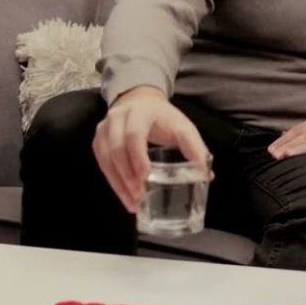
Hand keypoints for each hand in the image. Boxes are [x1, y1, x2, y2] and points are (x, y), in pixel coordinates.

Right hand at [92, 86, 210, 212]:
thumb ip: (194, 148)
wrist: (141, 101)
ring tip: (133, 203)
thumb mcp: (183, 127)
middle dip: (126, 174)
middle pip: (116, 147)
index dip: (138, 156)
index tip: (145, 176)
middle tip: (139, 195)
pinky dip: (113, 182)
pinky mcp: (98, 140)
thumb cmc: (164, 118)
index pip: (134, 134)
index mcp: (140, 112)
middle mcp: (117, 118)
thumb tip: (207, 176)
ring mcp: (104, 128)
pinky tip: (124, 196)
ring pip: (106, 158)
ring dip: (118, 183)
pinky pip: (102, 163)